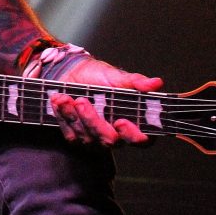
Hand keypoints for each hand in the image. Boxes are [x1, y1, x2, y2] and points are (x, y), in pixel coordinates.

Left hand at [49, 59, 163, 146]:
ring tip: (64, 97)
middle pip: (110, 141)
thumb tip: (157, 83)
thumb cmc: (98, 76)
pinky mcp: (76, 137)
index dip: (134, 136)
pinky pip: (71, 135)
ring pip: (88, 138)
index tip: (121, 121)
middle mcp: (115, 134)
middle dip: (94, 121)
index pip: (142, 140)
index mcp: (132, 122)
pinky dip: (63, 117)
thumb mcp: (116, 76)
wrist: (71, 73)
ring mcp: (95, 138)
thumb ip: (136, 82)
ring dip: (74, 116)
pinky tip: (58, 102)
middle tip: (82, 101)